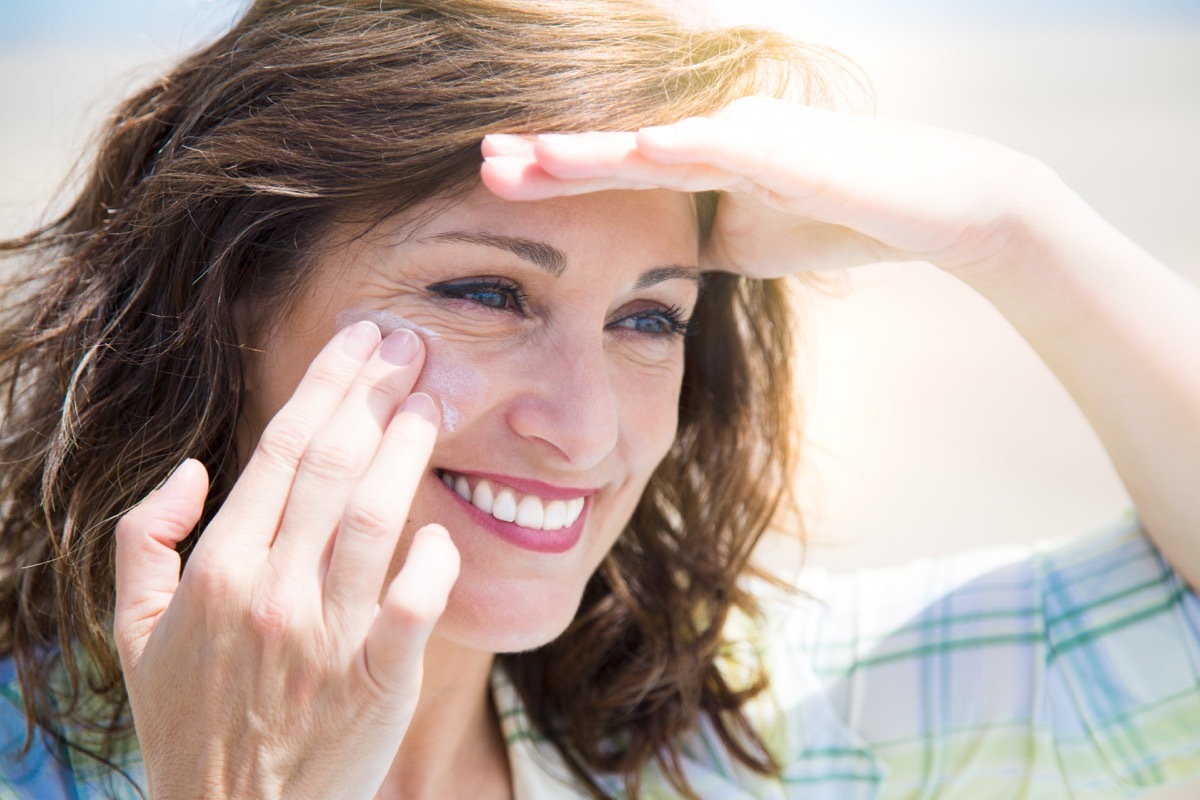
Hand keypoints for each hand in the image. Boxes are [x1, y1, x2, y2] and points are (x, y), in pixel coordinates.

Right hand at [113, 322, 458, 799]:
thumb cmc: (191, 719)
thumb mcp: (134, 632)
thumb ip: (143, 541)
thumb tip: (191, 469)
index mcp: (218, 569)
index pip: (280, 451)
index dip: (327, 386)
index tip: (363, 340)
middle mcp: (272, 592)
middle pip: (334, 466)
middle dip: (377, 394)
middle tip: (414, 345)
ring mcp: (327, 638)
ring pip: (376, 518)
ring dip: (409, 451)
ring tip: (435, 401)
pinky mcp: (377, 682)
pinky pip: (416, 604)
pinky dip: (433, 559)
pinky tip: (442, 527)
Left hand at [480, 96, 1060, 276]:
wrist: (942, 209)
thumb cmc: (844, 218)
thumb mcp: (751, 239)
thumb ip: (701, 239)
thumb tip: (659, 268)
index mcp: (704, 153)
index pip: (614, 164)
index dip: (554, 173)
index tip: (491, 181)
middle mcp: (716, 133)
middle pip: (616, 145)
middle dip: (547, 156)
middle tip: (478, 160)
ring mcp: (751, 135)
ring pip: (653, 140)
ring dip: (588, 149)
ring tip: (524, 158)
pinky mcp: (790, 148)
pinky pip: (722, 148)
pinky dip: (675, 152)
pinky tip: (631, 154)